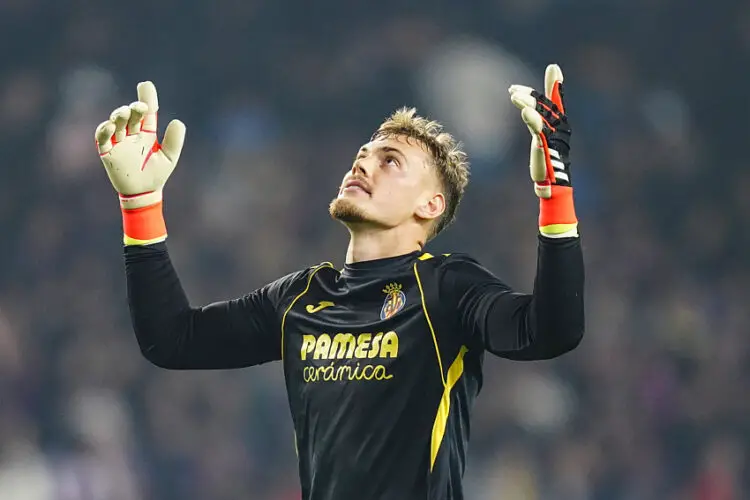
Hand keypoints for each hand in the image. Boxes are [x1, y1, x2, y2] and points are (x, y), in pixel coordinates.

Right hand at [94, 82, 185, 209]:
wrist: (143, 193)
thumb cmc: (157, 175)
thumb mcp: (169, 157)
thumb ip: (174, 141)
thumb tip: (178, 121)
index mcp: (146, 134)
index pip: (146, 113)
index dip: (147, 98)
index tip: (146, 84)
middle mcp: (131, 135)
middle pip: (131, 116)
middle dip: (134, 108)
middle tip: (140, 106)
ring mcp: (118, 142)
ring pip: (116, 123)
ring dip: (119, 116)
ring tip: (124, 112)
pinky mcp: (107, 152)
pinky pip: (102, 138)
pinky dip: (104, 130)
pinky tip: (110, 125)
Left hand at [508, 64, 570, 199]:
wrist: (553, 185)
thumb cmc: (546, 162)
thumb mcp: (541, 138)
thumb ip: (537, 119)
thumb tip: (529, 108)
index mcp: (558, 125)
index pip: (555, 101)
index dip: (556, 84)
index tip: (554, 67)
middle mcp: (559, 128)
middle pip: (546, 106)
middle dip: (530, 95)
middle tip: (513, 90)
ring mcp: (553, 137)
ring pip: (542, 115)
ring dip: (528, 103)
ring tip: (513, 95)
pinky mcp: (546, 148)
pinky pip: (540, 131)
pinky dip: (533, 119)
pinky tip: (524, 110)